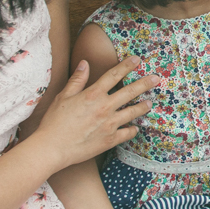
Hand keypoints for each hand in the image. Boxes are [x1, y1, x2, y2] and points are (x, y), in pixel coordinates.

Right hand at [33, 57, 160, 168]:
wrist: (52, 148)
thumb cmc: (54, 122)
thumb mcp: (63, 96)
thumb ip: (77, 79)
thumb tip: (85, 63)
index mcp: (93, 94)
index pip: (113, 75)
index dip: (126, 66)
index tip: (137, 60)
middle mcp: (104, 107)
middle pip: (130, 92)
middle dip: (145, 84)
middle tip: (157, 78)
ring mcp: (109, 124)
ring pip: (133, 112)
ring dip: (143, 107)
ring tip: (150, 103)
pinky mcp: (110, 140)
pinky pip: (127, 133)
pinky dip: (133, 130)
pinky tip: (135, 128)